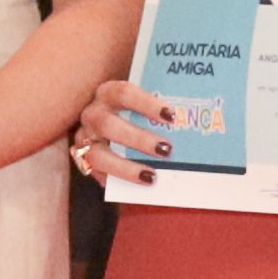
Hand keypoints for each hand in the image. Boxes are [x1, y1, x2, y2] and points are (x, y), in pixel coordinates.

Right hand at [70, 82, 199, 188]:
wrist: (111, 121)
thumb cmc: (135, 110)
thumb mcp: (145, 102)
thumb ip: (161, 106)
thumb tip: (195, 115)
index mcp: (108, 93)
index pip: (123, 92)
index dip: (146, 103)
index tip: (171, 116)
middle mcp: (92, 114)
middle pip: (108, 124)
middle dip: (138, 139)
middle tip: (167, 149)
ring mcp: (85, 138)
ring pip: (98, 154)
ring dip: (126, 167)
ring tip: (152, 176)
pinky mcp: (82, 159)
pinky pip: (95, 173)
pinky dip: (115, 180)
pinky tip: (137, 186)